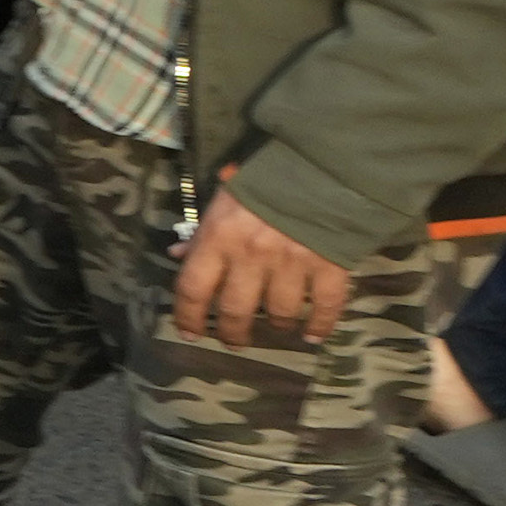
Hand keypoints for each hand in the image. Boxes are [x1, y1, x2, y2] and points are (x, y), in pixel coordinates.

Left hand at [167, 183, 351, 351]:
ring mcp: (293, 262)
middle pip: (235, 310)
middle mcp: (252, 255)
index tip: (190, 333)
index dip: (187, 316)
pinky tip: (314, 336)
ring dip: (276, 326)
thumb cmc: (266, 180)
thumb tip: (176, 256)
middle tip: (234, 341)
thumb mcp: (224, 200)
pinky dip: (321, 325)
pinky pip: (326, 305)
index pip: (192, 288)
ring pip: (279, 313)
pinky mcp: (330, 265)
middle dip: (232, 333)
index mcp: (220, 237)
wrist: (323, 163)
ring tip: (277, 328)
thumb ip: (201, 233)